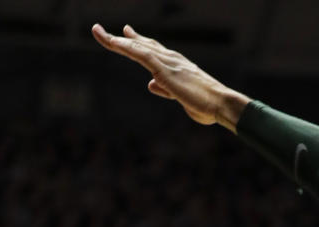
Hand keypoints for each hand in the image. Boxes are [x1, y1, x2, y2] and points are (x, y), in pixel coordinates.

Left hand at [92, 23, 246, 128]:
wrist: (221, 104)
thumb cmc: (206, 105)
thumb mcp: (181, 98)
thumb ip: (165, 90)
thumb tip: (150, 85)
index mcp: (175, 66)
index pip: (152, 50)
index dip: (137, 41)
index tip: (125, 33)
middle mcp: (170, 58)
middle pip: (141, 44)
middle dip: (121, 38)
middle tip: (100, 30)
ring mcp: (168, 62)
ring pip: (137, 47)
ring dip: (116, 40)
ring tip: (97, 32)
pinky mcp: (165, 70)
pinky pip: (142, 55)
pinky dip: (127, 47)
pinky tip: (114, 42)